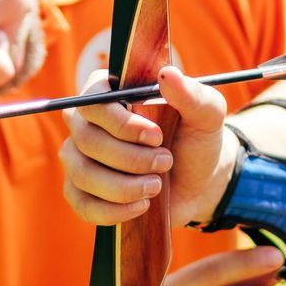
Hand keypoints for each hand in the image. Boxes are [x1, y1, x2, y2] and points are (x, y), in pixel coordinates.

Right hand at [60, 67, 233, 229]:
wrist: (197, 181)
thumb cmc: (195, 139)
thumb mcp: (206, 115)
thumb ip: (191, 94)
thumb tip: (167, 75)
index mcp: (109, 93)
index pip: (92, 102)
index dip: (120, 123)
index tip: (156, 136)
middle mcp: (86, 123)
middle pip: (85, 139)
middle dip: (130, 158)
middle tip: (165, 162)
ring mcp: (79, 158)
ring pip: (82, 174)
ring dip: (123, 187)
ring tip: (156, 186)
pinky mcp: (82, 192)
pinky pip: (82, 205)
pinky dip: (113, 211)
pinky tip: (141, 206)